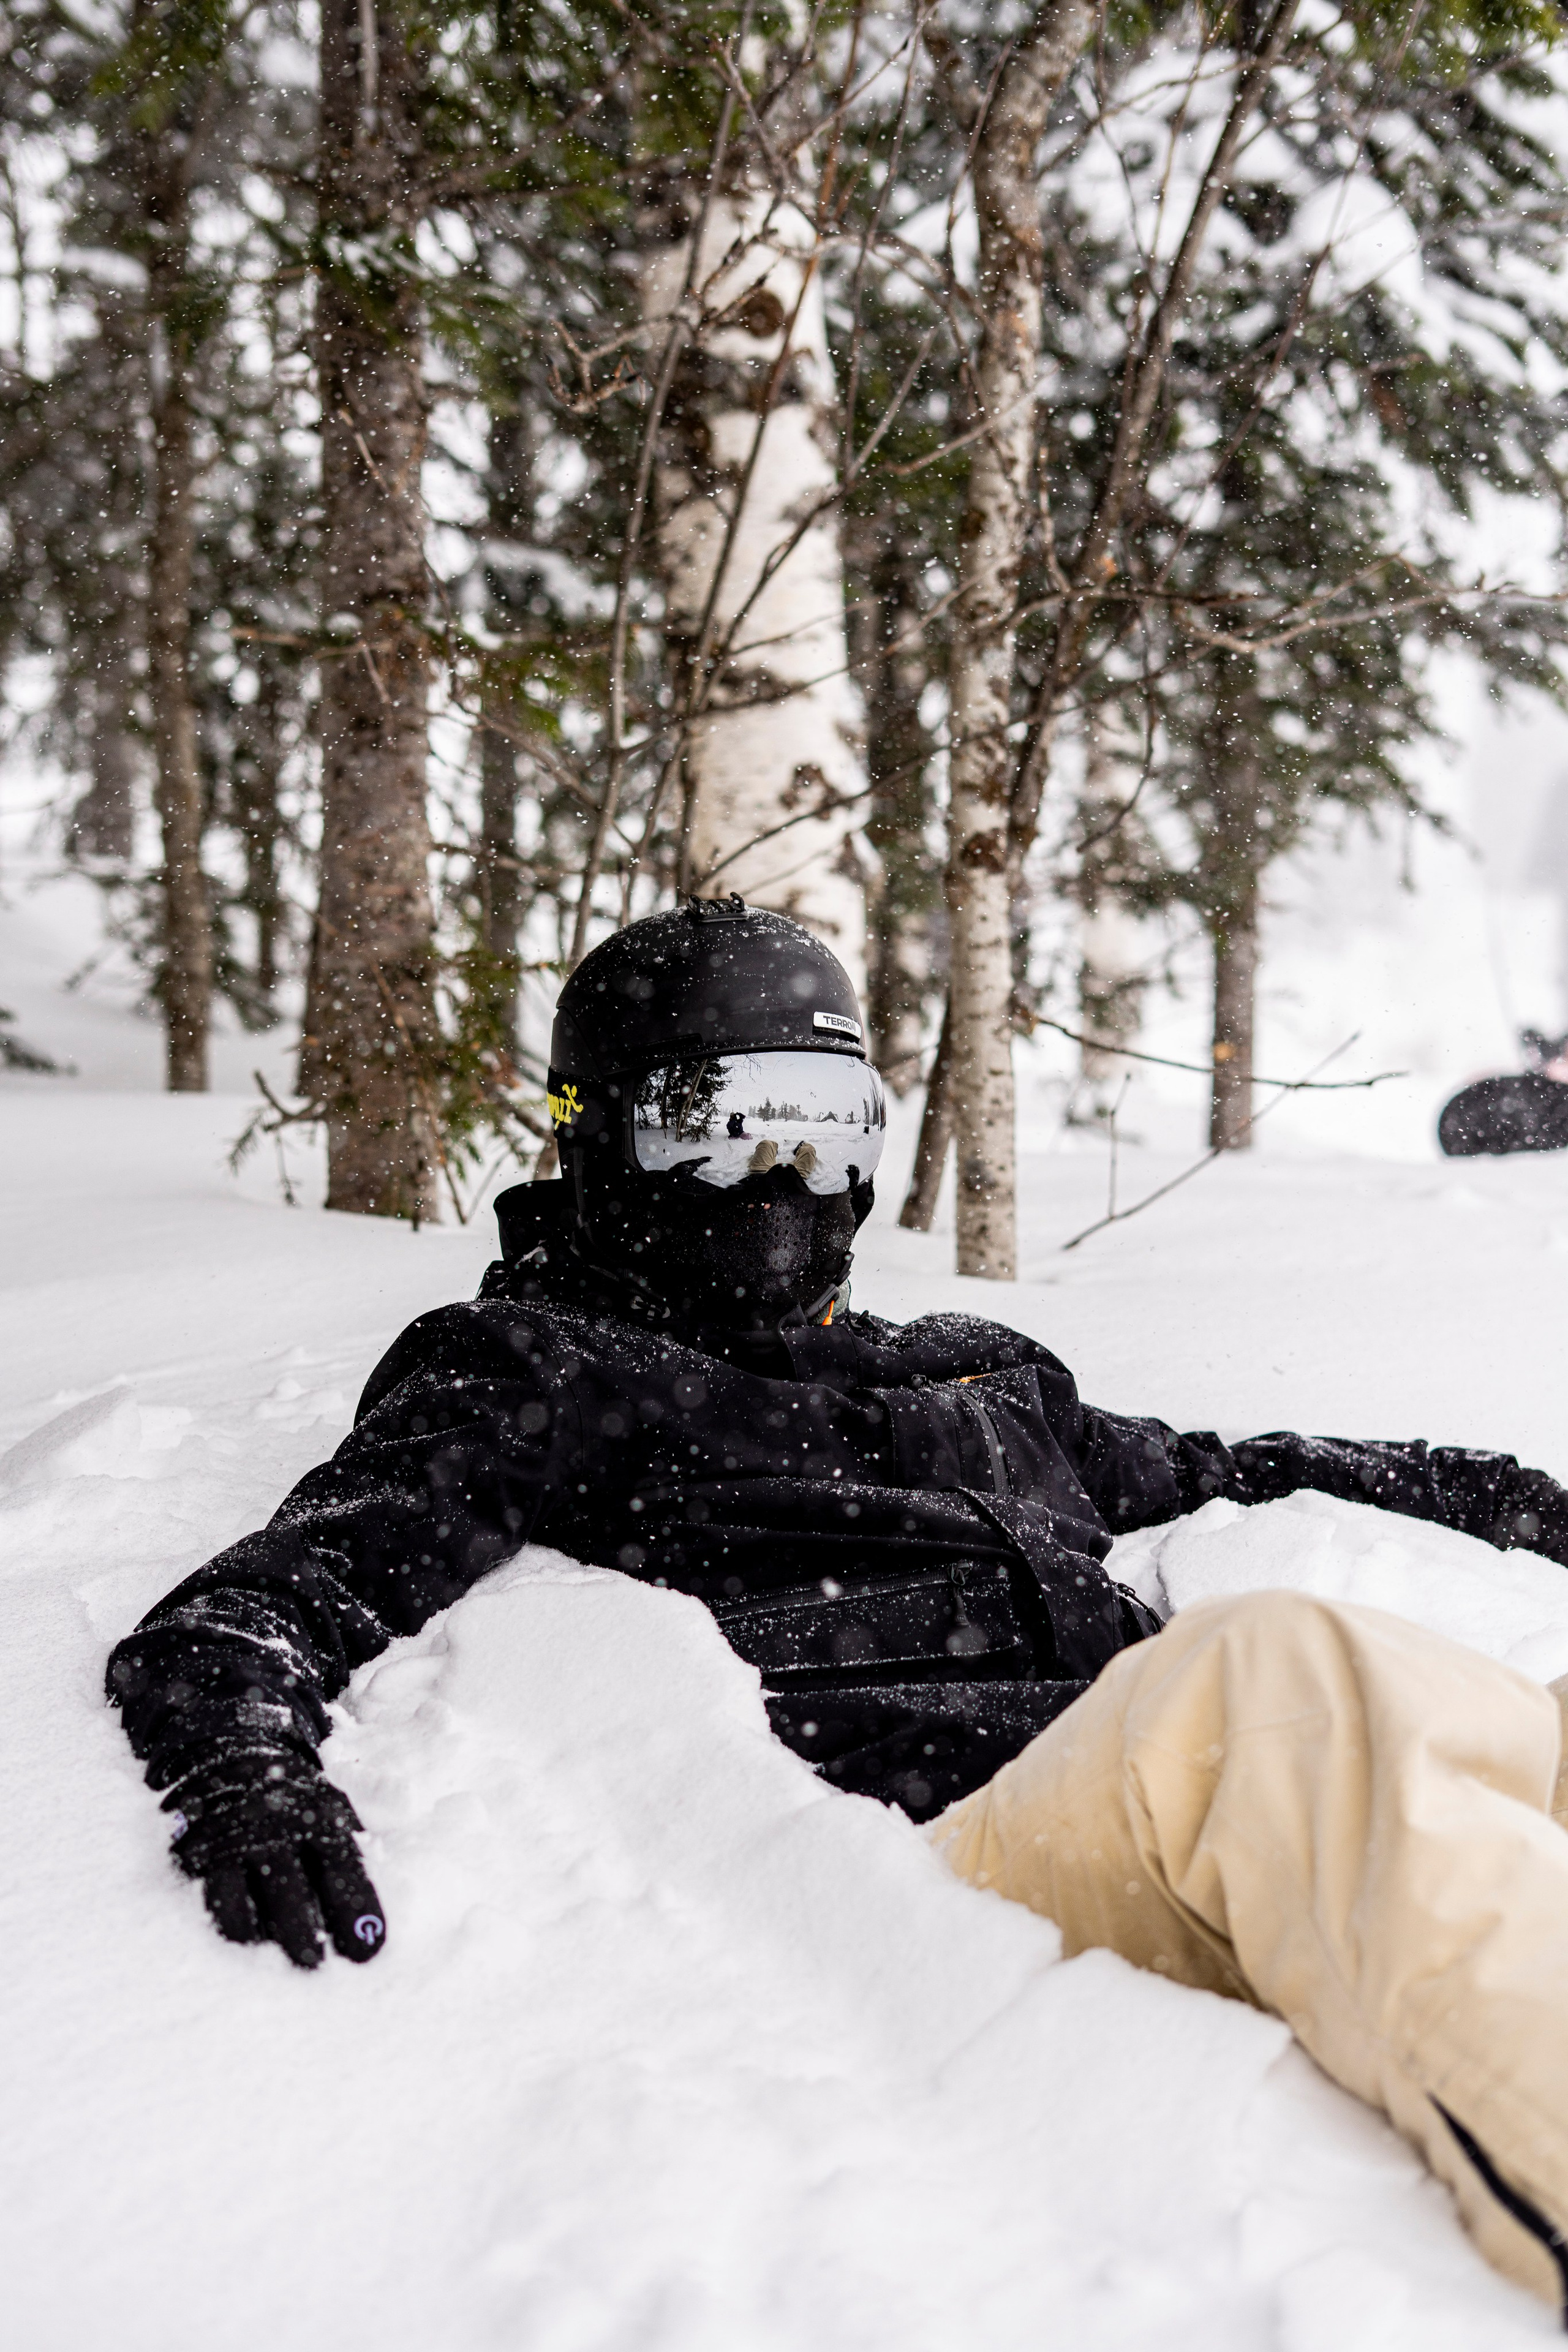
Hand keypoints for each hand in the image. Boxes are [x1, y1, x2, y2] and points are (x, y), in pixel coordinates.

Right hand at [161, 1747, 385, 1969]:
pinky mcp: (207, 1849)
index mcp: (324, 1818)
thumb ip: (346, 1854)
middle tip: (315, 1967)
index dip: (358, 1913)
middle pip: (295, 1891)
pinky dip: (231, 1920)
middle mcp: (282, 1827)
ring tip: (276, 1967)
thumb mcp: (330, 1810)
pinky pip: (217, 1893)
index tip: (369, 1952)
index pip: (345, 1872)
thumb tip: (378, 1913)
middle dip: (307, 1934)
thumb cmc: (296, 1800)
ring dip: (265, 1936)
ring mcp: (242, 1838)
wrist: (235, 1751)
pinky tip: (245, 1939)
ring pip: (250, 1898)